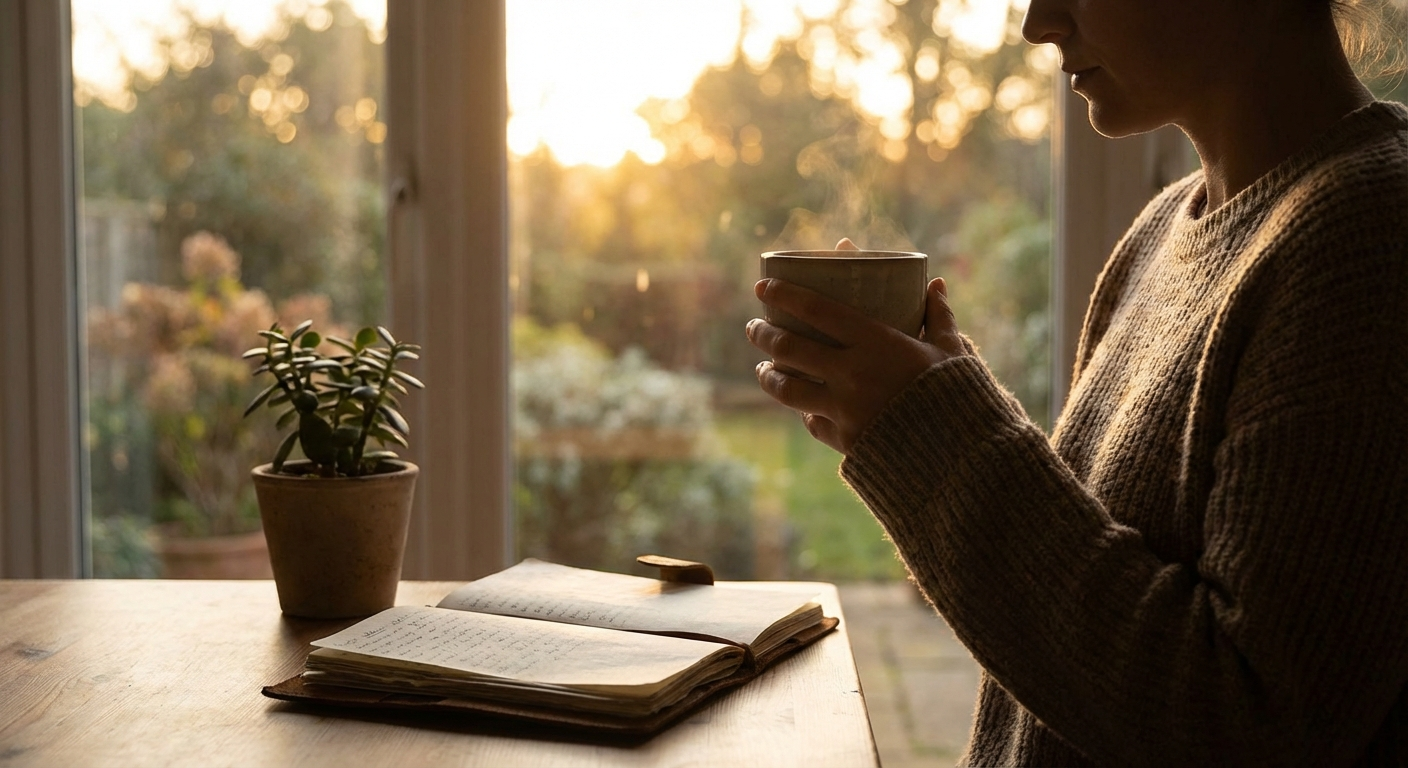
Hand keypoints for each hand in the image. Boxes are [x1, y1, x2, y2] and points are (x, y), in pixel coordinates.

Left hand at [746, 239, 966, 454]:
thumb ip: (940, 316)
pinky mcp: (846, 441)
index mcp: (876, 343)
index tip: (762, 285)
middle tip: (754, 327)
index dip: (784, 294)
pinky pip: (813, 424)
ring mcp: (845, 410)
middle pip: (789, 348)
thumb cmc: (961, 396)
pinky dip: (805, 414)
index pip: (816, 310)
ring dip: (769, 376)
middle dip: (763, 334)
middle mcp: (852, 374)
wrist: (962, 458)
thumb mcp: (952, 351)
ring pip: (788, 389)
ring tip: (763, 368)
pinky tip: (802, 408)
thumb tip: (937, 284)